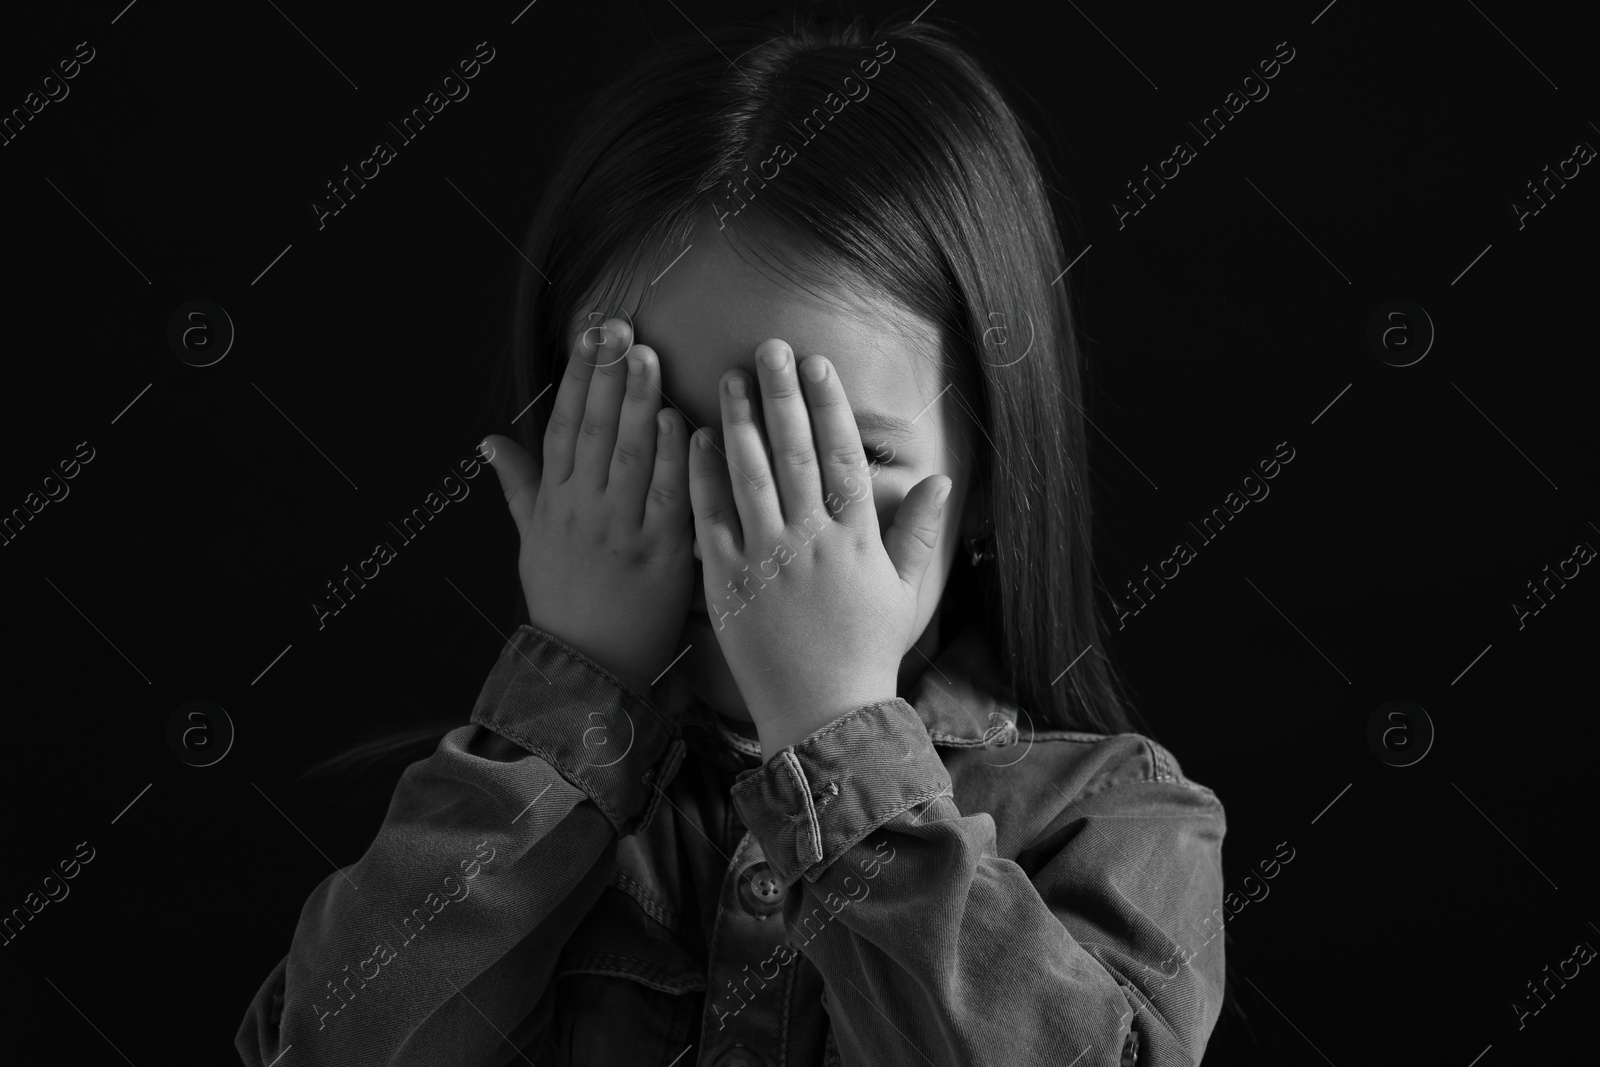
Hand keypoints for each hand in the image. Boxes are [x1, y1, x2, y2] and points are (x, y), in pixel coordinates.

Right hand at [482, 318, 694, 695]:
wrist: (588, 666)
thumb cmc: (562, 599)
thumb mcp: (530, 540)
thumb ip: (518, 485)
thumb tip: (489, 440)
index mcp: (554, 502)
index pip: (564, 426)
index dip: (577, 378)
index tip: (589, 336)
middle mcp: (584, 510)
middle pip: (596, 431)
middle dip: (608, 376)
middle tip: (622, 330)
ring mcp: (622, 531)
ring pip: (631, 456)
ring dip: (640, 404)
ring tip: (649, 357)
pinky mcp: (661, 555)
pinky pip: (669, 497)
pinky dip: (675, 459)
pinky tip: (681, 421)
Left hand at [687, 338, 952, 756]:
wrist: (823, 715)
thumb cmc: (867, 655)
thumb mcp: (905, 594)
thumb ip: (920, 533)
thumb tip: (943, 479)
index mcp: (857, 540)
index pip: (842, 456)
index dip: (829, 405)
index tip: (816, 364)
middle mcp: (812, 541)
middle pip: (795, 452)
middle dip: (780, 394)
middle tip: (766, 346)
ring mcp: (766, 561)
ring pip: (751, 475)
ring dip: (739, 421)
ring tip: (728, 377)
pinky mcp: (726, 584)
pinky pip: (711, 520)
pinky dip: (702, 476)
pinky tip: (693, 438)